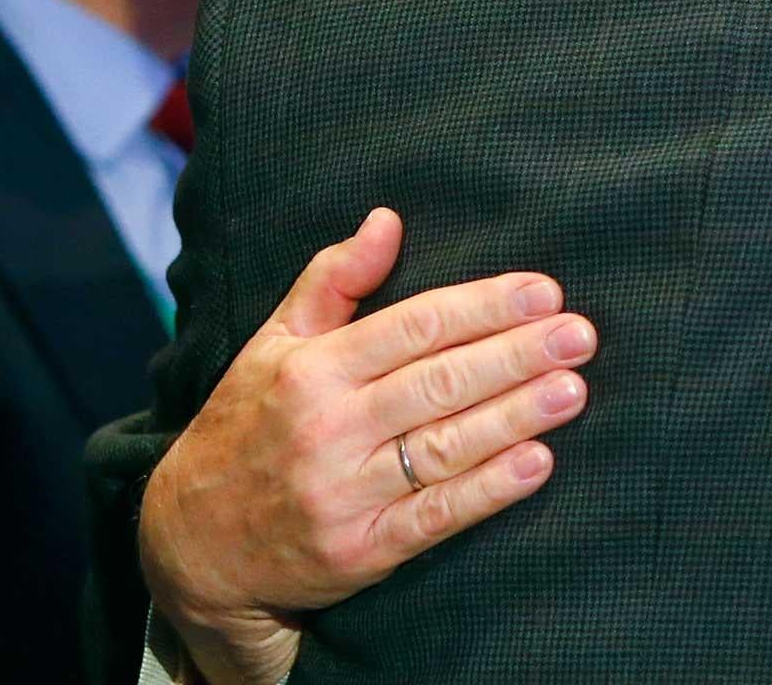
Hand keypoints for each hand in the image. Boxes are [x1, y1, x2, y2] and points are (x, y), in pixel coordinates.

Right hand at [139, 208, 596, 684]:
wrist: (192, 544)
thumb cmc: (250, 424)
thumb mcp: (274, 343)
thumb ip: (333, 278)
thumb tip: (387, 220)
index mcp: (313, 370)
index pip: (415, 326)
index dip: (484, 306)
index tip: (544, 291)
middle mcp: (328, 428)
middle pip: (440, 382)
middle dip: (517, 355)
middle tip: (579, 334)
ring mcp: (345, 493)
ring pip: (447, 445)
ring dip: (517, 415)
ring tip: (574, 389)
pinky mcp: (361, 551)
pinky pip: (436, 516)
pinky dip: (490, 489)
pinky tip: (537, 462)